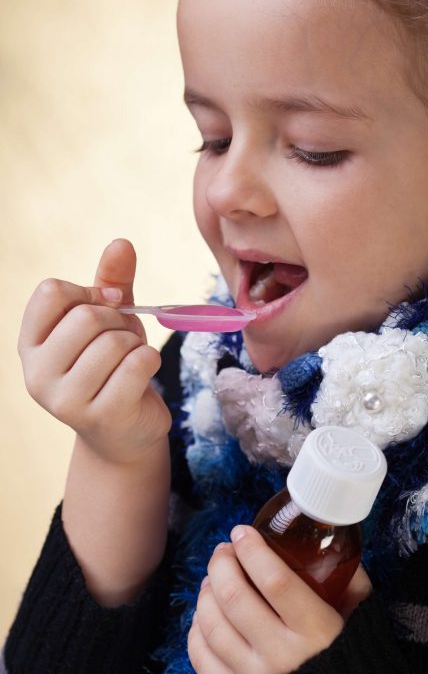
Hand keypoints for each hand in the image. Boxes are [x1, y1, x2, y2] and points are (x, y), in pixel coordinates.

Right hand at [18, 238, 169, 464]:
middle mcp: (37, 373)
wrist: (125, 431)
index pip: (51, 292)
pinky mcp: (99, 416)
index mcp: (31, 342)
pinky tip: (142, 376)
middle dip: (119, 322)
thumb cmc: (113, 366)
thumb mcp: (111, 319)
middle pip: (86, 316)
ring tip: (130, 363)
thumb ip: (112, 281)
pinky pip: (136, 365)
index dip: (90, 292)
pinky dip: (150, 361)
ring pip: (115, 342)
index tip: (107, 307)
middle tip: (123, 342)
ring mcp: (64, 400)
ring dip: (137, 345)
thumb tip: (121, 242)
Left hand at [188, 526, 372, 673]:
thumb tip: (329, 541)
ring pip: (212, 625)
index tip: (242, 532)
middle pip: (234, 597)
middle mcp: (281, 655)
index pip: (274, 580)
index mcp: (316, 630)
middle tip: (224, 550)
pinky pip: (201, 659)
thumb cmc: (354, 659)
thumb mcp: (362, 614)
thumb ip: (349, 578)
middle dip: (222, 564)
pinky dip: (197, 630)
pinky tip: (205, 613)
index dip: (252, 550)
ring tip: (213, 578)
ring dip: (206, 592)